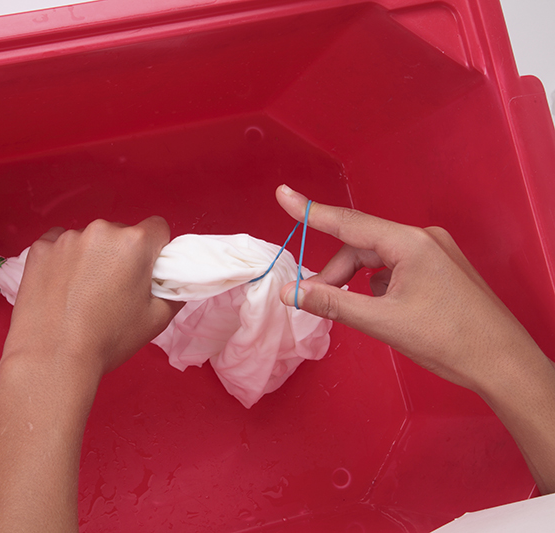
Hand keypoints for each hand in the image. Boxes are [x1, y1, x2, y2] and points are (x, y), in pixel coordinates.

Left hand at [4, 217, 182, 375]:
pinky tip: (61, 289)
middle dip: (121, 255)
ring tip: (83, 294)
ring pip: (89, 240)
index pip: (157, 228)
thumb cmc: (107, 340)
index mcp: (135, 243)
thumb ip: (174, 292)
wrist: (52, 358)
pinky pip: (59, 245)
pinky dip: (63, 261)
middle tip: (113, 290)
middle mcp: (101, 231)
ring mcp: (67, 238)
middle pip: (121, 234)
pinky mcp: (40, 248)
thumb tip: (175, 281)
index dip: (156, 251)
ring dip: (91, 257)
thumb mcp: (156, 320)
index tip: (146, 272)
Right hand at [275, 184, 554, 493]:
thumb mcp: (383, 322)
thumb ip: (333, 304)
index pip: (348, 222)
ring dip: (355, 280)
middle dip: (335, 272)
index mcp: (409, 243)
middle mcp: (422, 239)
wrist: (503, 363)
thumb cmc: (447, 340)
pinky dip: (377, 284)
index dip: (310, 210)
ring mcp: (435, 253)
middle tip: (316, 301)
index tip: (282, 193)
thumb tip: (290, 292)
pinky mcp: (441, 270)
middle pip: (362, 245)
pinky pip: (396, 267)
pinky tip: (378, 307)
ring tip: (348, 309)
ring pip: (378, 258)